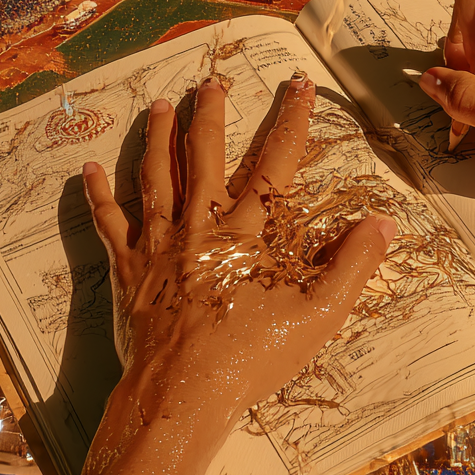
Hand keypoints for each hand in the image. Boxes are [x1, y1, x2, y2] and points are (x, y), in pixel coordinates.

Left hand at [0, 74, 393, 474]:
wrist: (183, 392)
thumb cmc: (252, 357)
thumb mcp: (318, 315)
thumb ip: (351, 265)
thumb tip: (382, 223)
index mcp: (248, 232)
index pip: (276, 163)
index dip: (290, 121)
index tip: (299, 85)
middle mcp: (201, 225)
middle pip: (205, 156)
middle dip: (211, 115)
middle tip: (212, 83)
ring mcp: (160, 244)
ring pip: (156, 176)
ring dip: (158, 138)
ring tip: (160, 106)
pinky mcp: (129, 269)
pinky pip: (110, 222)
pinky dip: (100, 193)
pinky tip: (91, 167)